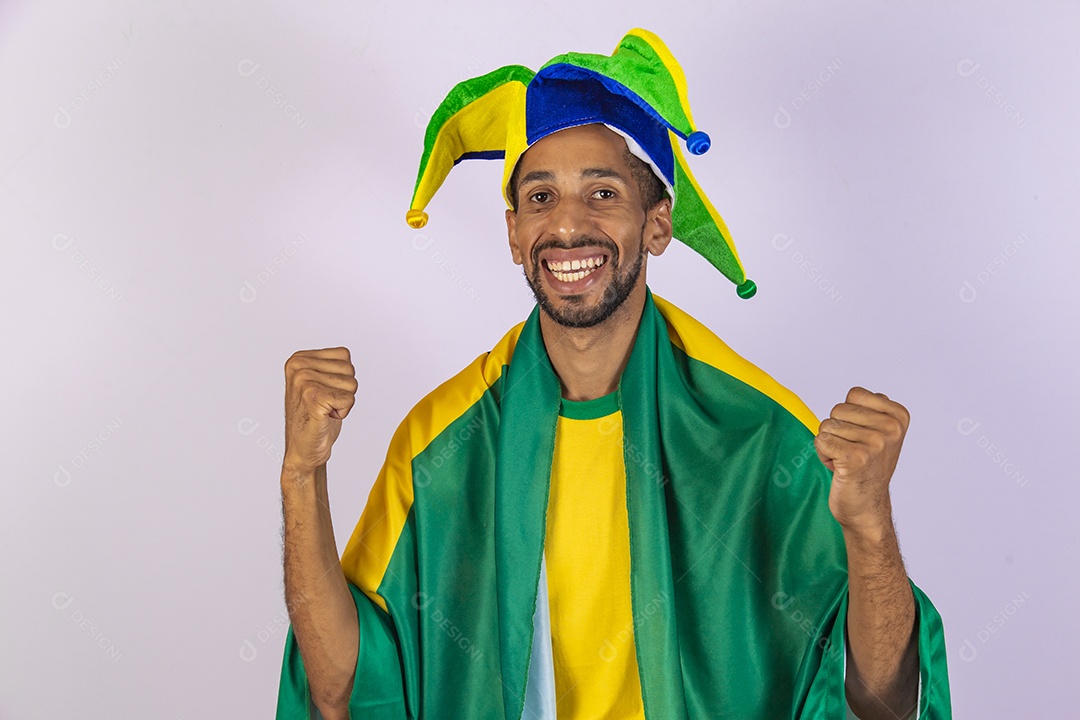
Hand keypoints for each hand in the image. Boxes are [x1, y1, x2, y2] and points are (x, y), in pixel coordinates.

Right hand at [283, 347, 356, 475]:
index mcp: (298, 359)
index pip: (343, 355)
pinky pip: (349, 398)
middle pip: (349, 369)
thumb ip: (330, 364)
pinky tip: (325, 417)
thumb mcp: (319, 382)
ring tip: (324, 410)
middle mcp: (298, 366)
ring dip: (343, 401)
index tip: (324, 392)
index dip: (341, 377)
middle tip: (325, 404)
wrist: (303, 449)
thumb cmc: (315, 417)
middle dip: (344, 390)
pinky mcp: (313, 397)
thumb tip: (344, 354)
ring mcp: (304, 381)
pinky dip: (343, 411)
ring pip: (351, 384)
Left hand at [814, 386, 908, 532]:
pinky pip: (821, 440)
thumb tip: (855, 394)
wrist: (866, 506)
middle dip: (837, 430)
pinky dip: (823, 455)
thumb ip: (869, 409)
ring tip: (847, 461)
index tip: (861, 437)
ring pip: (827, 425)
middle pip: (838, 409)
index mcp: (898, 416)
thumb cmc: (866, 466)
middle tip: (852, 451)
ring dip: (830, 444)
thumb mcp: (877, 432)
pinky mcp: (856, 457)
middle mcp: (891, 428)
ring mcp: (875, 443)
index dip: (849, 415)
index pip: (854, 394)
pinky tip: (840, 468)